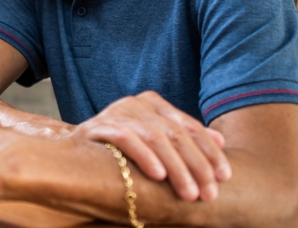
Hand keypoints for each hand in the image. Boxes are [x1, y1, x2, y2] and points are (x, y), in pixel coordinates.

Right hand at [71, 91, 230, 201]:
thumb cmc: (120, 150)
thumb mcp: (156, 141)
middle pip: (176, 134)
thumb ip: (184, 138)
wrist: (72, 153)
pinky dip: (145, 156)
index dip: (210, 152)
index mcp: (154, 103)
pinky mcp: (99, 125)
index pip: (190, 127)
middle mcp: (137, 103)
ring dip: (176, 168)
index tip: (225, 177)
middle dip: (196, 166)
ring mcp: (117, 111)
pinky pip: (127, 139)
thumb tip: (220, 140)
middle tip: (209, 193)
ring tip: (189, 193)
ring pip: (156, 138)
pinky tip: (158, 175)